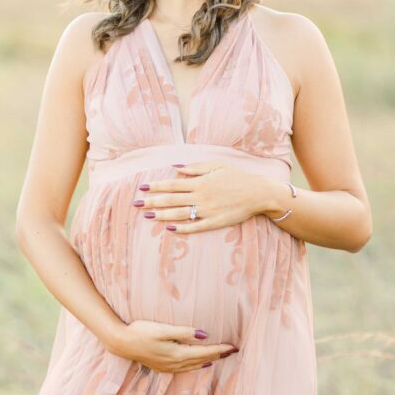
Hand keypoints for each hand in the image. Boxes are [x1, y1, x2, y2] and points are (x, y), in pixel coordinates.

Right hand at [109, 319, 238, 372]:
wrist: (121, 343)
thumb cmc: (141, 332)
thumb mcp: (162, 329)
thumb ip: (184, 332)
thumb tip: (204, 335)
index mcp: (177, 354)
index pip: (205, 352)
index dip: (220, 349)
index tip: (234, 346)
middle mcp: (175, 363)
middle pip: (202, 360)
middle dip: (219, 355)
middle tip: (234, 351)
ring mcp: (168, 367)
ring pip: (195, 366)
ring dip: (209, 361)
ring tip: (221, 356)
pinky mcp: (162, 367)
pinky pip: (185, 368)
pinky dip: (196, 366)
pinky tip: (200, 364)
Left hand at [133, 161, 265, 233]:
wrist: (258, 193)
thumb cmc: (237, 177)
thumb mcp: (216, 165)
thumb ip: (195, 167)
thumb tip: (176, 168)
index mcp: (200, 182)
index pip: (172, 185)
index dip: (156, 187)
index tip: (142, 188)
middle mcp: (201, 196)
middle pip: (172, 200)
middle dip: (153, 202)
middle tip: (137, 204)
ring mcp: (208, 211)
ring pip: (180, 214)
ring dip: (162, 215)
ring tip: (148, 216)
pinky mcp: (215, 222)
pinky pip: (195, 227)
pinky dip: (182, 228)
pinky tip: (169, 229)